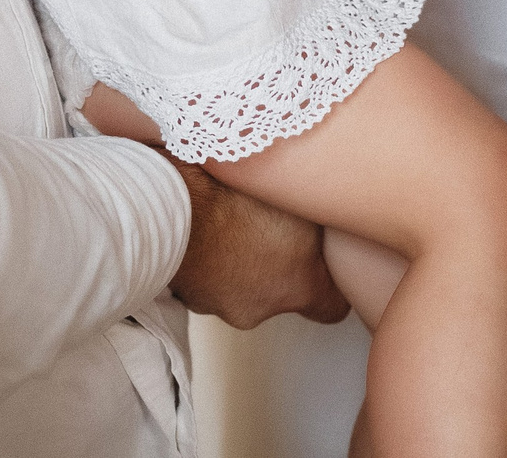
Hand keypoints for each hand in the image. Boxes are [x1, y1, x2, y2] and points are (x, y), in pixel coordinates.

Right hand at [167, 159, 348, 328]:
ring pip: (236, 284)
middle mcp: (260, 308)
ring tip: (229, 219)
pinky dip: (205, 257)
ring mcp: (218, 304)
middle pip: (277, 293)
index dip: (330, 286)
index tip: (324, 265)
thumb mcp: (299, 197)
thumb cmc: (238, 198)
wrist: (175, 204)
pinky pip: (204, 276)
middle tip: (267, 225)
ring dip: (235, 259)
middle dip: (274, 263)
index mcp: (298, 287)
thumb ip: (317, 218)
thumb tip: (325, 211)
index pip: (330, 308)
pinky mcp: (184, 294)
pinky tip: (203, 226)